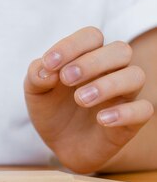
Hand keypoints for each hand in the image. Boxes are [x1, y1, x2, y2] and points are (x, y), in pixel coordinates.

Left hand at [24, 26, 153, 172]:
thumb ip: (36, 76)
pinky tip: (101, 119)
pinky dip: (125, 112)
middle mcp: (112, 70)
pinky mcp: (132, 120)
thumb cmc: (52, 110)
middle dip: (92, 62)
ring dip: (107, 85)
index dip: (71, 46)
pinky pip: (144, 109)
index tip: (49, 64)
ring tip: (80, 99)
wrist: (61, 144)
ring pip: (135, 76)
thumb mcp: (35, 93)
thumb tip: (45, 69)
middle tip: (66, 79)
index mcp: (88, 56)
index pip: (91, 36)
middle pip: (120, 50)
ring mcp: (124, 94)